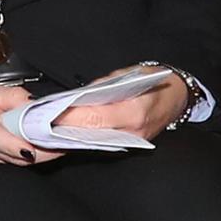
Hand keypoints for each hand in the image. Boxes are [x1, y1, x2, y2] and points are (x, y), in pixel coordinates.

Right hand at [0, 82, 62, 164]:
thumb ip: (11, 96)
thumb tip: (34, 104)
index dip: (22, 145)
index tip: (42, 146)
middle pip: (16, 155)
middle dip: (44, 150)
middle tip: (66, 140)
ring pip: (17, 161)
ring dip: (39, 154)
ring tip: (59, 141)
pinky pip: (12, 160)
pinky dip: (28, 154)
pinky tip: (40, 145)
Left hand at [53, 65, 187, 140]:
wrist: (178, 96)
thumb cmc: (154, 81)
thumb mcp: (127, 74)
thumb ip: (100, 86)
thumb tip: (76, 95)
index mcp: (134, 111)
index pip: (94, 117)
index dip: (70, 117)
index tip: (49, 113)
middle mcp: (133, 131)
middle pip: (91, 133)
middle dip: (65, 128)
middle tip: (41, 122)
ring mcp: (133, 142)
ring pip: (95, 141)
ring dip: (72, 134)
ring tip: (50, 126)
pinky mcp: (130, 145)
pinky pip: (103, 142)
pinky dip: (86, 136)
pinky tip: (70, 130)